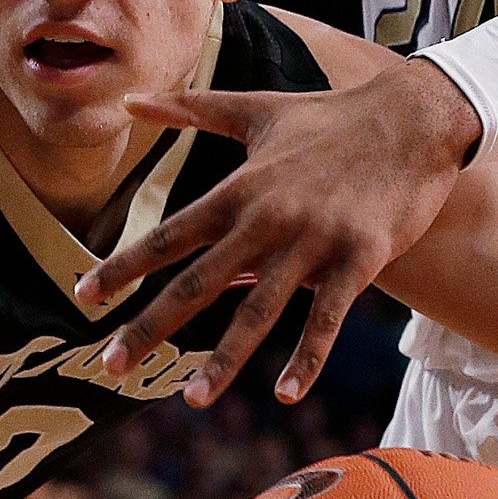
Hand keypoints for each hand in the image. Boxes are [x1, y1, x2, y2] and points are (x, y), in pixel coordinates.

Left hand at [75, 59, 482, 406]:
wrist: (413, 118)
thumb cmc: (330, 116)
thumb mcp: (255, 108)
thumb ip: (189, 109)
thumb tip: (129, 99)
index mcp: (240, 188)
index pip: (170, 235)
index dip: (125, 266)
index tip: (84, 296)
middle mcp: (268, 218)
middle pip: (198, 282)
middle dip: (150, 326)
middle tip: (109, 365)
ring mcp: (314, 241)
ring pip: (259, 311)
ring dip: (224, 359)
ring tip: (192, 399)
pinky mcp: (359, 258)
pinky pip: (327, 318)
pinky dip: (307, 357)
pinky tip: (287, 395)